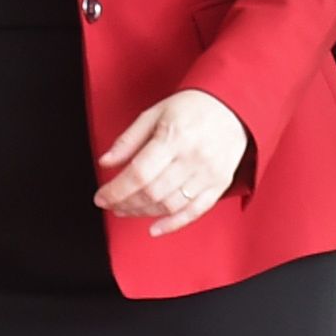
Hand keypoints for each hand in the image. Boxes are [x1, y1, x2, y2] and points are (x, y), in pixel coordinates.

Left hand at [95, 88, 249, 235]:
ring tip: (127, 210)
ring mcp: (209, 173)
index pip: (138, 174)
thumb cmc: (192, 108)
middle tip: (111, 204)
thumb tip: (106, 162)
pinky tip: (155, 228)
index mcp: (174, 138)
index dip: (116, 190)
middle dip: (125, 203)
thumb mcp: (154, 114)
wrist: (234, 106)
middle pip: (152, 193)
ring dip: (143, 212)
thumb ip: (128, 140)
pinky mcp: (220, 183)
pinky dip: (174, 224)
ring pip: (170, 204)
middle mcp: (193, 158)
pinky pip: (196, 211)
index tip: (101, 197)